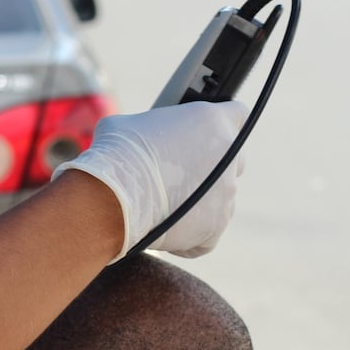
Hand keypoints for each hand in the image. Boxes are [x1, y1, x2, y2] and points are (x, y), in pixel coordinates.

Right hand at [53, 100, 248, 260]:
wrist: (112, 195)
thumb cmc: (116, 152)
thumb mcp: (126, 124)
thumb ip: (146, 128)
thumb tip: (135, 137)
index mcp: (212, 121)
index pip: (237, 114)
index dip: (221, 123)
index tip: (204, 133)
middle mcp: (229, 156)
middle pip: (233, 161)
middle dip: (212, 166)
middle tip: (178, 171)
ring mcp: (226, 195)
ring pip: (220, 199)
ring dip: (198, 201)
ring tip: (161, 204)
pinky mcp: (215, 228)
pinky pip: (208, 234)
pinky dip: (190, 234)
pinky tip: (166, 230)